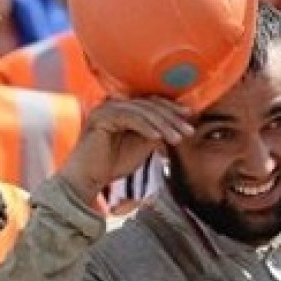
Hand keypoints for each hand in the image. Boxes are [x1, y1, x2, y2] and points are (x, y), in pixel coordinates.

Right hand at [59, 97, 192, 202]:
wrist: (88, 179)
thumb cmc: (113, 164)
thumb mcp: (142, 144)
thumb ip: (156, 131)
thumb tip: (178, 124)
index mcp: (123, 106)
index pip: (152, 102)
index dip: (173, 109)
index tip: (191, 119)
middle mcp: (114, 102)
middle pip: (149, 104)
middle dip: (172, 118)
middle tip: (188, 131)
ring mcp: (106, 107)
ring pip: (142, 111)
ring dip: (163, 125)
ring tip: (178, 139)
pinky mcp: (101, 117)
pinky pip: (129, 118)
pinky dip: (146, 127)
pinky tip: (159, 138)